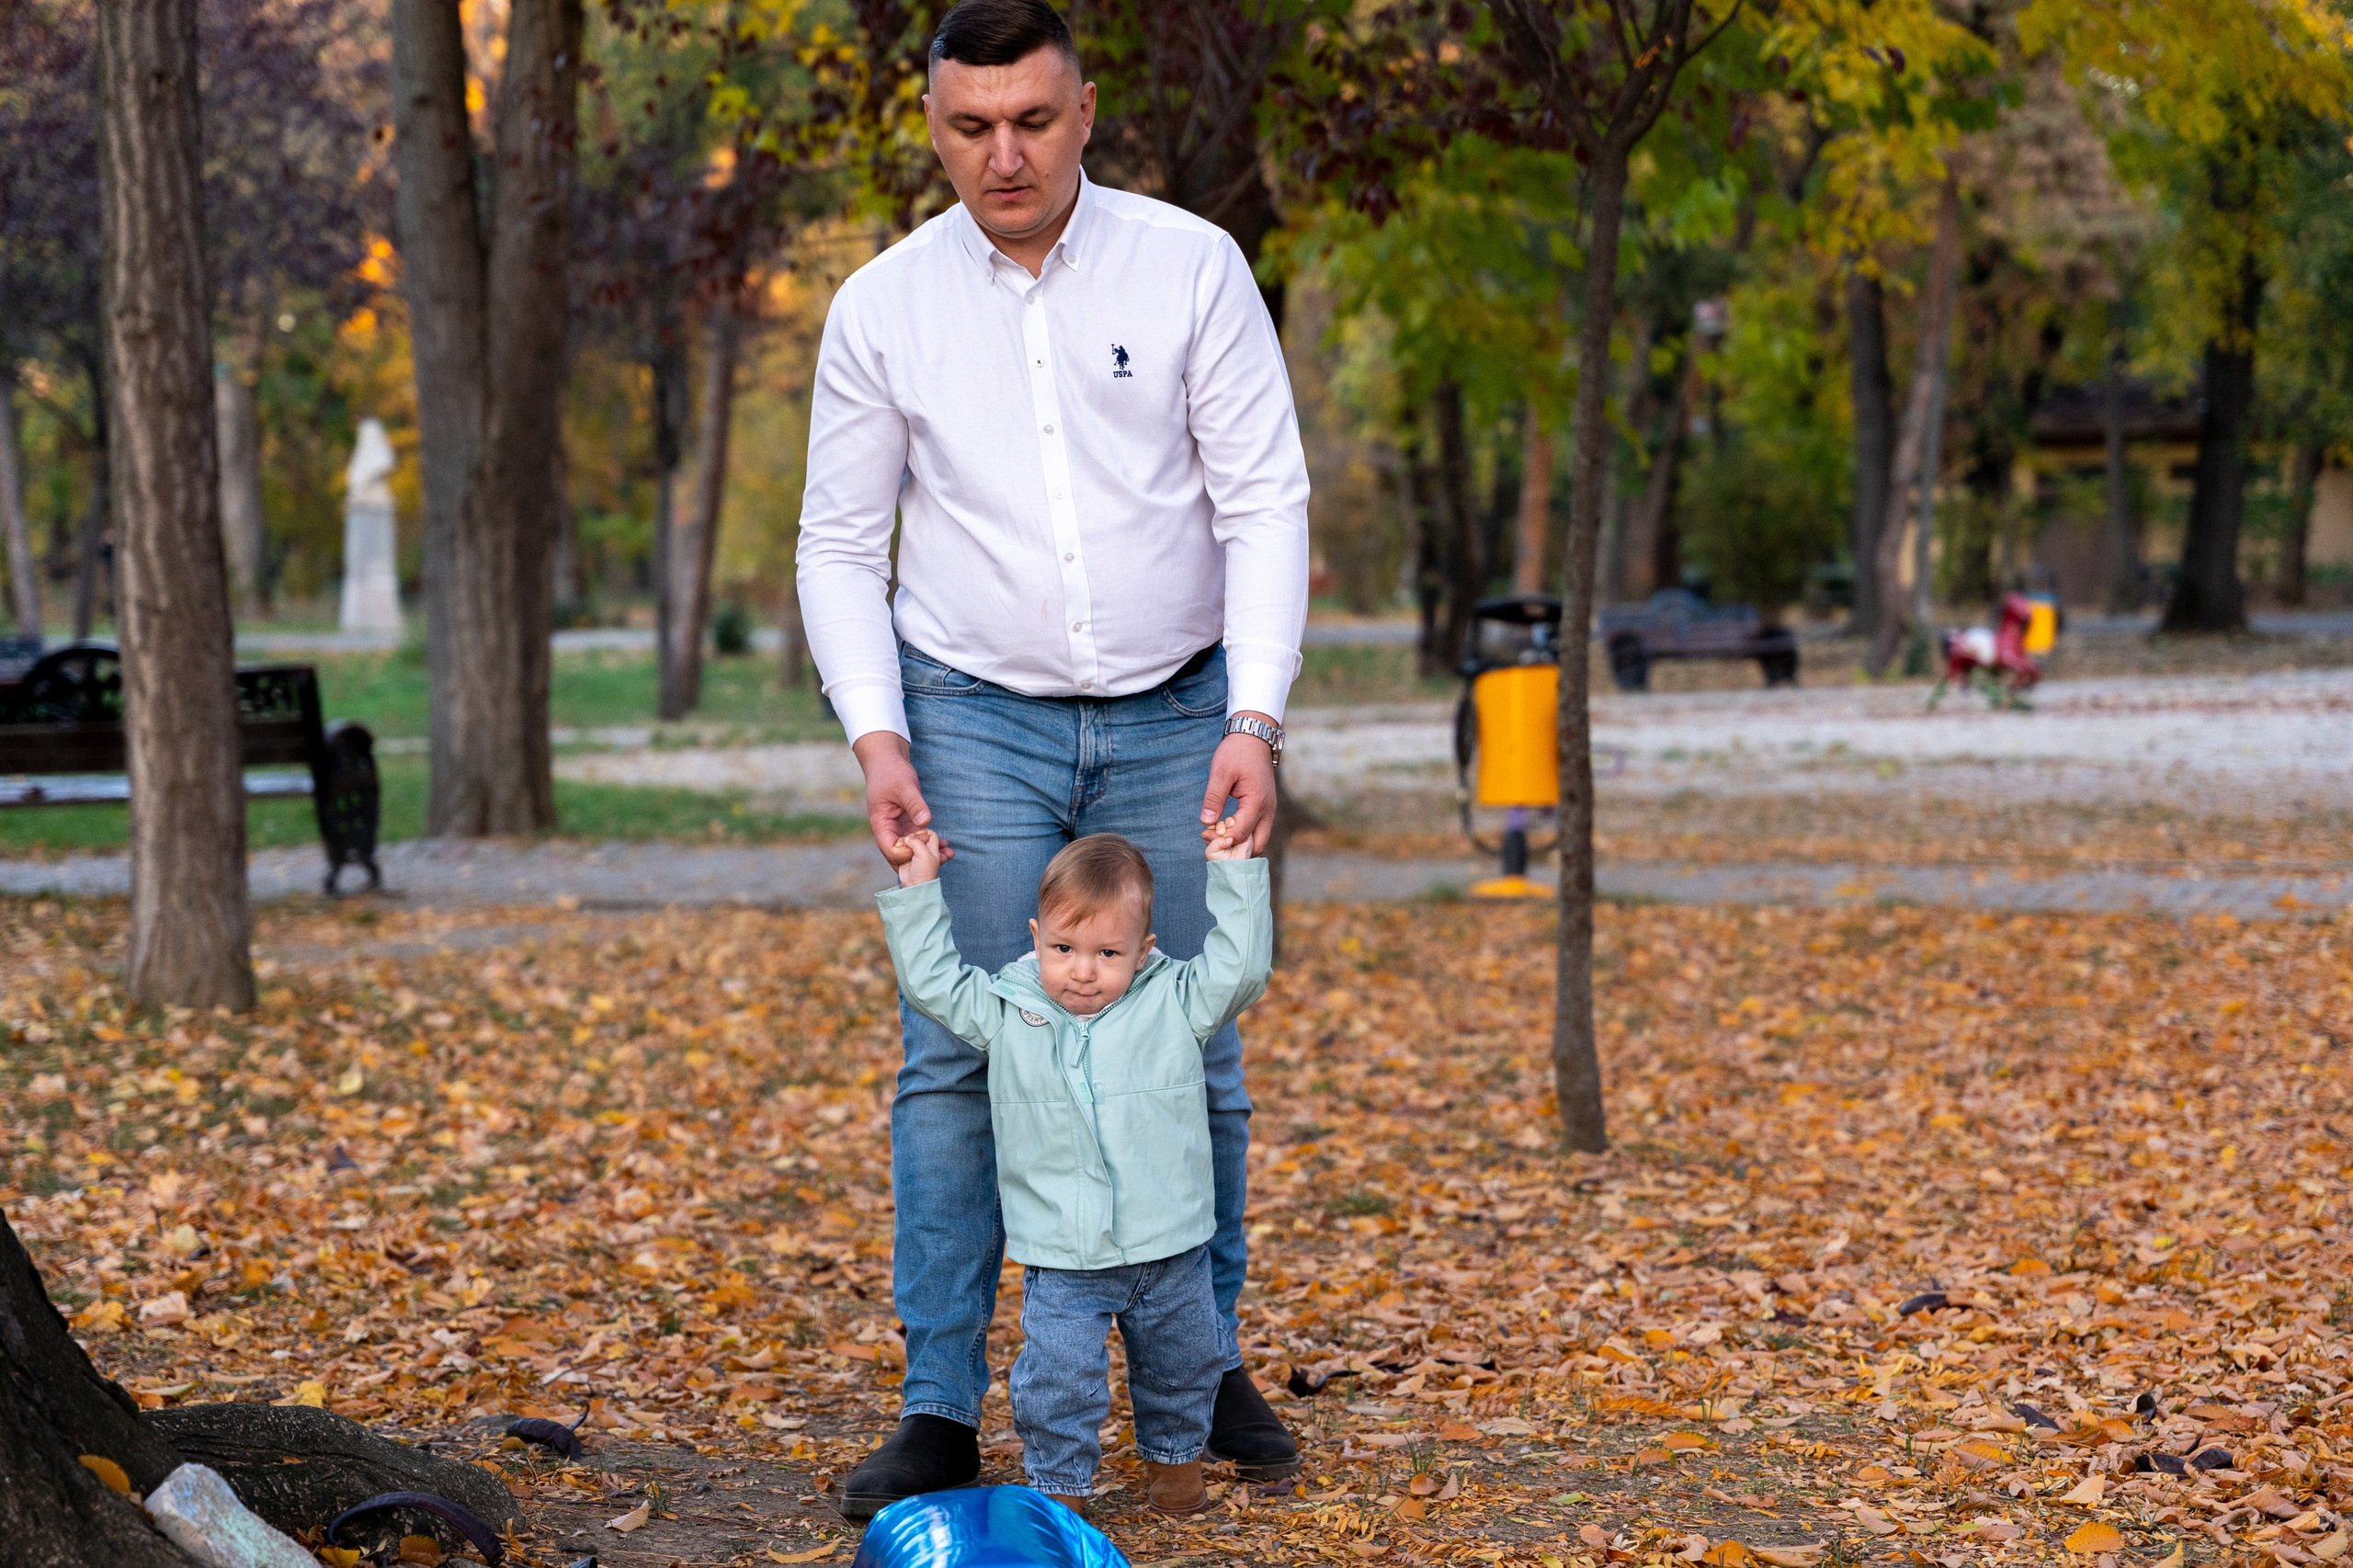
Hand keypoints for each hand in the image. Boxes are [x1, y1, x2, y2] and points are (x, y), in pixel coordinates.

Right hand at [854, 730, 950, 869]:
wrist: (888, 761)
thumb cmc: (891, 771)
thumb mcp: (904, 786)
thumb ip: (914, 804)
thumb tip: (926, 822)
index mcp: (880, 824)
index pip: (890, 849)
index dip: (907, 852)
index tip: (925, 840)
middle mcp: (887, 831)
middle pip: (901, 855)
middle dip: (920, 859)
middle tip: (944, 858)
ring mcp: (897, 829)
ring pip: (911, 850)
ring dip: (928, 853)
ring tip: (949, 853)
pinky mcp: (907, 824)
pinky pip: (918, 839)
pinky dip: (930, 843)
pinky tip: (946, 844)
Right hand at [897, 829, 944, 884]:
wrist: (914, 884)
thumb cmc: (924, 872)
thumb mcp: (924, 853)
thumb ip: (916, 842)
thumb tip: (907, 838)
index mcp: (933, 849)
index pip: (932, 834)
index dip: (925, 832)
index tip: (918, 835)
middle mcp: (925, 851)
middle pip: (920, 837)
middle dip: (915, 836)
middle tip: (910, 839)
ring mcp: (915, 854)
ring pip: (911, 842)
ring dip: (907, 842)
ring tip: (905, 844)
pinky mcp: (906, 857)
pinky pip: (904, 848)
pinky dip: (902, 846)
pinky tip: (901, 847)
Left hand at [1200, 712, 1277, 854]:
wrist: (1253, 738)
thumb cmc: (1237, 752)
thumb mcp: (1220, 772)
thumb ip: (1214, 798)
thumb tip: (1206, 823)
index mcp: (1257, 802)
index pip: (1241, 834)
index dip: (1222, 839)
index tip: (1205, 835)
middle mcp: (1268, 810)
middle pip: (1256, 845)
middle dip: (1234, 848)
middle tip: (1213, 841)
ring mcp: (1269, 810)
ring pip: (1258, 840)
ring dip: (1240, 842)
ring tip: (1217, 834)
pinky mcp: (1266, 808)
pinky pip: (1257, 830)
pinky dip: (1244, 834)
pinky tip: (1226, 827)